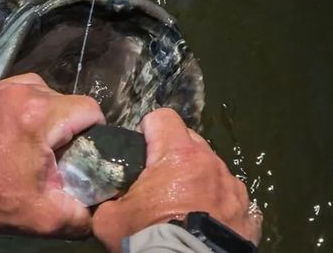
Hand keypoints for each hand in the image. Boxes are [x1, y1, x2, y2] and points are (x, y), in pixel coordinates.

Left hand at [0, 73, 104, 237]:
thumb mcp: (46, 216)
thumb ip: (83, 215)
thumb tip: (103, 211)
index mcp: (40, 116)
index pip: (89, 110)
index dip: (96, 132)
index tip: (86, 153)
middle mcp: (24, 92)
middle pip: (68, 102)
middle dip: (71, 127)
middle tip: (61, 155)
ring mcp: (5, 88)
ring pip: (49, 93)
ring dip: (52, 115)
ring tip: (42, 142)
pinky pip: (27, 90)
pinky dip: (32, 106)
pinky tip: (26, 129)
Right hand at [92, 108, 262, 251]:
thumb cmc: (148, 237)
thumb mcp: (110, 218)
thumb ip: (110, 197)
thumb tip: (106, 197)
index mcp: (177, 155)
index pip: (162, 118)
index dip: (147, 129)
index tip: (140, 149)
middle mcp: (211, 163)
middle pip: (190, 141)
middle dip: (174, 154)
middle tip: (158, 179)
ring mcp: (234, 188)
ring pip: (213, 169)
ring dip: (198, 179)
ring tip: (184, 204)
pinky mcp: (249, 214)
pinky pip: (232, 198)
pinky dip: (218, 204)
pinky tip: (206, 220)